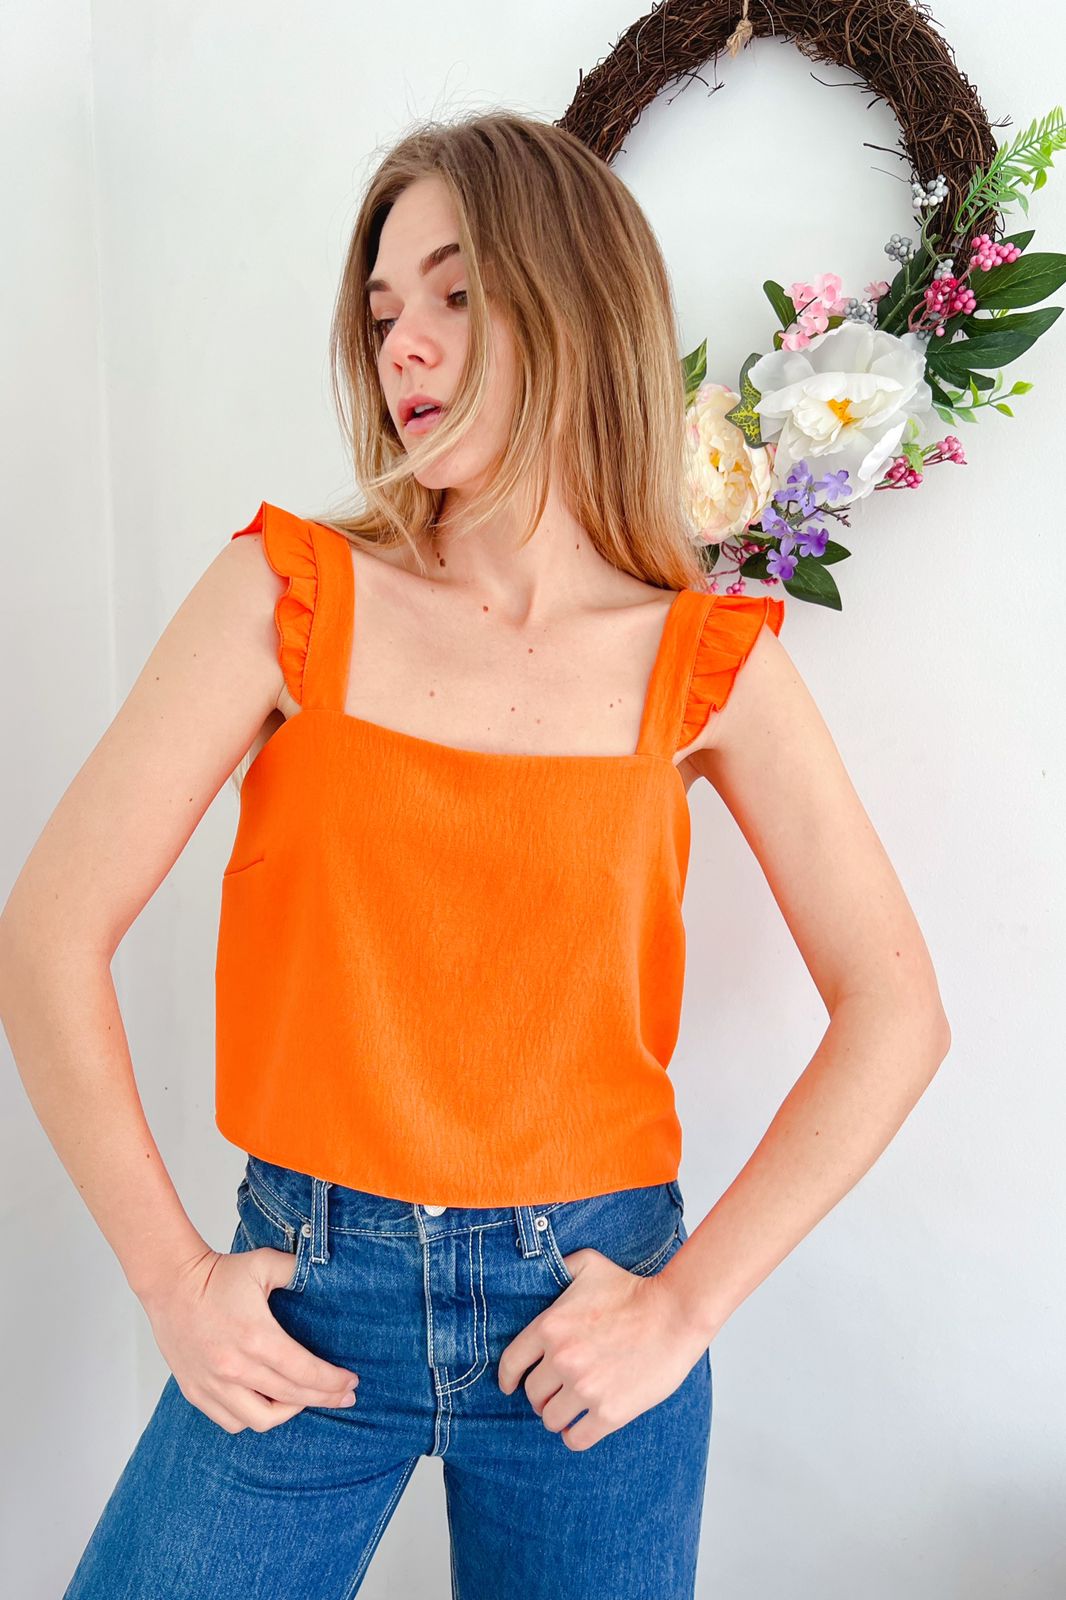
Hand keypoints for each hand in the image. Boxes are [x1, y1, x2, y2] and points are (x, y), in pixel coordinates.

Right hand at [138, 1242, 359, 1433]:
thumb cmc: (218, 1274)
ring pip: (261, 1419)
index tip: (351, 1383)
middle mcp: (235, 1368)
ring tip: (305, 1399)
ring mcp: (213, 1384)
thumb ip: (298, 1270)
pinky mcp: (196, 1391)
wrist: (170, 1284)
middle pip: (291, 1398)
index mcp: (256, 1338)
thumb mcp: (265, 1263)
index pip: (305, 1373)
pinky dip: (253, 1417)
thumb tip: (328, 1270)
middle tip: (345, 1396)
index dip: (332, 1382)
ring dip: (288, 1412)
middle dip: (324, 1398)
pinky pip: (231, 1421)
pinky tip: (268, 1404)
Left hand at [497, 1246, 706, 1450]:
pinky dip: (575, 1435)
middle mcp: (561, 1359)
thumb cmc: (633, 1289)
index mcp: (550, 1326)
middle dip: (542, 1395)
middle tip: (556, 1393)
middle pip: (532, 1394)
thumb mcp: (589, 1264)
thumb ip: (559, 1265)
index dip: (509, 1378)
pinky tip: (582, 1426)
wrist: (675, 1313)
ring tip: (571, 1409)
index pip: (511, 1364)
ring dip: (558, 1416)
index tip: (511, 1386)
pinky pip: (575, 1438)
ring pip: (551, 1418)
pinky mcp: (609, 1413)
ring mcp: (585, 1388)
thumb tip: (540, 1268)